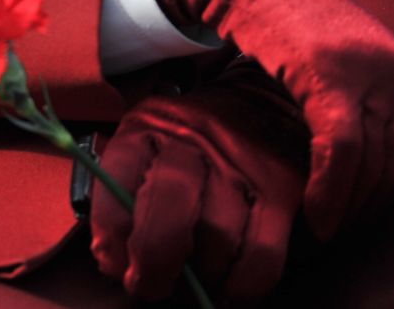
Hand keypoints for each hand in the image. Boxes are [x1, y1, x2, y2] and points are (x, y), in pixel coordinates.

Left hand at [92, 69, 307, 301]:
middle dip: (154, 259)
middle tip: (149, 287)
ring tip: (191, 284)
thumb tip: (112, 261)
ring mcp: (240, 165)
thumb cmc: (188, 143)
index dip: (111, 231)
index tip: (114, 263)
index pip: (117, 179)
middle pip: (168, 206)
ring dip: (201, 276)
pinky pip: (263, 255)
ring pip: (217, 236)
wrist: (258, 104)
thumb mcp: (144, 144)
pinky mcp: (282, 190)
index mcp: (147, 127)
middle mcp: (193, 142)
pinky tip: (226, 289)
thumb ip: (122, 192)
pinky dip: (242, 285)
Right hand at [132, 0, 393, 238]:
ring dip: (347, 204)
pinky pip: (339, 146)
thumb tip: (359, 157)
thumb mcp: (331, 57)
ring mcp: (363, 68)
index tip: (355, 218)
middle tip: (337, 230)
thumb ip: (353, 98)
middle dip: (367, 207)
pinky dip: (329, 186)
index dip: (385, 196)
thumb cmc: (280, 15)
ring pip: (369, 161)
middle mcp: (393, 70)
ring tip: (322, 224)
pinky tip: (313, 207)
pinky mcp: (327, 70)